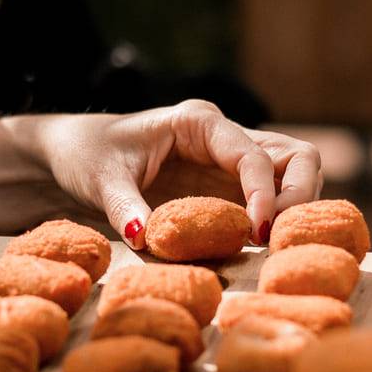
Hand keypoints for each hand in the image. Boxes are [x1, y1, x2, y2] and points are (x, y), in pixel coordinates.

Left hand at [32, 100, 321, 247]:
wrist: (73, 155)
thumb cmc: (86, 155)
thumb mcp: (100, 180)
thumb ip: (124, 206)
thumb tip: (145, 237)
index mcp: (199, 122)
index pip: (253, 154)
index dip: (265, 193)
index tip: (256, 233)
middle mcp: (224, 136)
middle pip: (297, 156)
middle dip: (298, 196)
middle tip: (275, 239)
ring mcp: (230, 161)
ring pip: (292, 174)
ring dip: (293, 209)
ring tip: (270, 246)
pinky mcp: (227, 186)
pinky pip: (270, 199)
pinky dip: (275, 221)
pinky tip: (257, 249)